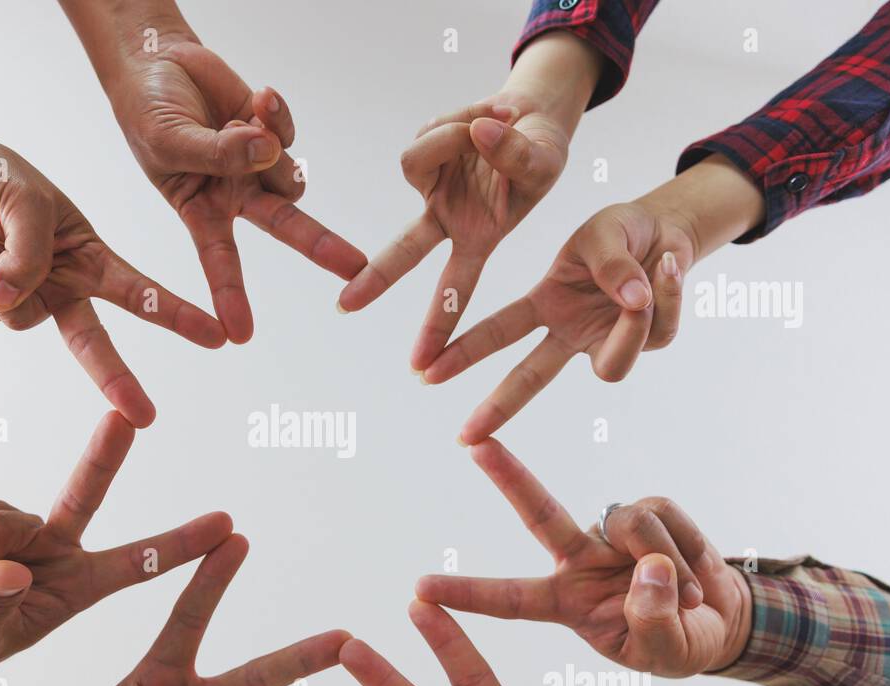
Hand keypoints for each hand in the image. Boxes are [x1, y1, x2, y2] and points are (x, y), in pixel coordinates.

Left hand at [0, 136, 225, 426]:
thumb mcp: (22, 201)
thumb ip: (25, 253)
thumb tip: (6, 300)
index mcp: (90, 257)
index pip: (139, 292)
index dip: (178, 316)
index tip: (218, 336)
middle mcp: (65, 286)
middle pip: (94, 345)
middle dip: (118, 379)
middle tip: (145, 418)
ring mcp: (29, 299)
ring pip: (14, 314)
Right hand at [0, 411, 232, 678]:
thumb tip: (10, 572)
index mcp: (80, 586)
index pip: (138, 563)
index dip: (180, 545)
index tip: (227, 525)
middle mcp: (58, 547)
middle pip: (86, 493)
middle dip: (105, 454)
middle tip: (124, 418)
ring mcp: (21, 527)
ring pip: (1, 522)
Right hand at [66, 3, 366, 342]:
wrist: (158, 63)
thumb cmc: (148, 112)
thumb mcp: (169, 139)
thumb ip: (217, 151)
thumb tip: (269, 151)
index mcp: (201, 211)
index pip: (219, 259)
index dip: (230, 295)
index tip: (239, 336)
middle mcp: (234, 196)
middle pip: (287, 227)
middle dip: (321, 246)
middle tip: (356, 269)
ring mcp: (257, 166)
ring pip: (292, 175)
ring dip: (271, 147)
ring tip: (240, 121)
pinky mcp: (271, 133)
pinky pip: (289, 135)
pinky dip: (277, 115)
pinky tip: (259, 97)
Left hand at [336, 32, 602, 370]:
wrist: (530, 115)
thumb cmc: (543, 150)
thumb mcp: (545, 158)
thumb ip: (516, 154)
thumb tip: (477, 134)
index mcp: (481, 238)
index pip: (458, 290)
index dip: (441, 327)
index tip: (421, 366)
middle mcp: (449, 221)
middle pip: (404, 252)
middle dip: (377, 277)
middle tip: (344, 307)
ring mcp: (431, 189)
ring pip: (414, 162)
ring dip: (452, 136)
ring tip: (491, 127)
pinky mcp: (423, 155)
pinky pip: (426, 134)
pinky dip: (453, 122)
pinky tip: (477, 122)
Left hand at [416, 439, 751, 677]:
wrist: (719, 621)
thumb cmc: (676, 643)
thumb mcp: (662, 653)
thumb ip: (652, 622)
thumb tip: (649, 570)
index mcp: (563, 604)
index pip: (508, 600)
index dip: (467, 594)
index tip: (420, 590)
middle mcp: (577, 560)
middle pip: (538, 513)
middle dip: (508, 476)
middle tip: (474, 444)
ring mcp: (611, 532)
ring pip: (632, 525)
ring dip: (669, 563)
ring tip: (691, 598)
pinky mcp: (647, 510)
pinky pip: (665, 517)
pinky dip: (690, 549)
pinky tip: (698, 575)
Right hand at [423, 153, 765, 442]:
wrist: (669, 229)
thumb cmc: (623, 231)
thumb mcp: (606, 233)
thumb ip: (613, 267)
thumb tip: (633, 304)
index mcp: (546, 303)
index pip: (500, 330)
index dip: (464, 351)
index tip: (427, 370)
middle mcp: (570, 331)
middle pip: (530, 377)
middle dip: (498, 404)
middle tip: (465, 434)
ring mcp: (606, 342)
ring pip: (612, 368)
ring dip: (634, 327)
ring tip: (656, 268)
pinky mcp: (647, 344)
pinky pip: (658, 334)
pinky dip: (670, 295)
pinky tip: (669, 265)